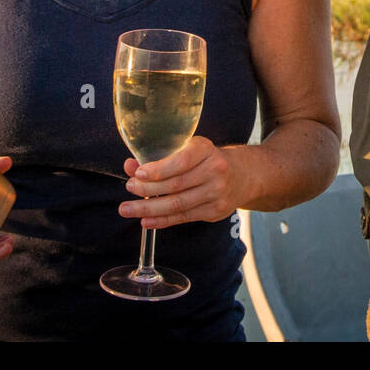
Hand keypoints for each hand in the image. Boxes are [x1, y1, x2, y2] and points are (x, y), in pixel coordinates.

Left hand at [119, 137, 246, 228]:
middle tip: (128, 189)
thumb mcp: (188, 150)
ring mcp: (217, 193)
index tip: (138, 173)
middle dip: (147, 189)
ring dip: (149, 208)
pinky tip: (146, 221)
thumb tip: (129, 166)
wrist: (242, 175)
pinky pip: (184, 217)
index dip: (158, 169)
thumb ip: (159, 157)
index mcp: (206, 149)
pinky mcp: (215, 211)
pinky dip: (162, 221)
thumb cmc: (206, 160)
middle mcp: (215, 170)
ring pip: (178, 204)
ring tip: (128, 209)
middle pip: (176, 184)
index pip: (182, 161)